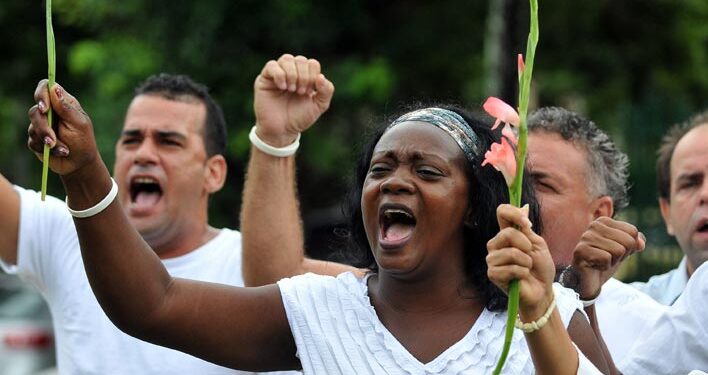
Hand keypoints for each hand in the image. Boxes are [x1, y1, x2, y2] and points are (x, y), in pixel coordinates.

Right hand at [27, 80, 98, 175]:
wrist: (80, 164)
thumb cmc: (84, 141)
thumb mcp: (79, 124)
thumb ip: (66, 108)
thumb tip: (54, 88)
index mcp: (62, 103)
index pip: (45, 88)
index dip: (41, 94)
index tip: (45, 108)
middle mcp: (50, 112)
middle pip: (35, 111)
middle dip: (44, 127)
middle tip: (53, 139)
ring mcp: (41, 125)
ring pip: (33, 128)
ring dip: (48, 141)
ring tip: (64, 150)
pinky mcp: (36, 139)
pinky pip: (33, 142)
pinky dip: (47, 149)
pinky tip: (60, 153)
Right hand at [253, 54, 334, 145]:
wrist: (281, 130)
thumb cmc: (299, 118)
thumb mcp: (319, 106)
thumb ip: (326, 91)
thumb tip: (321, 77)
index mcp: (305, 77)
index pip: (312, 63)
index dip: (312, 76)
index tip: (308, 93)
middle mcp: (292, 73)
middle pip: (300, 60)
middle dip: (303, 76)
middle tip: (300, 92)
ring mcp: (278, 74)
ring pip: (286, 59)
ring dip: (292, 74)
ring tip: (291, 89)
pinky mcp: (264, 79)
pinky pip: (271, 65)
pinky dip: (279, 74)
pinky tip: (282, 87)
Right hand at [487, 204, 555, 320]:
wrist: (542, 290)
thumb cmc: (540, 268)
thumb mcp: (537, 244)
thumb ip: (527, 228)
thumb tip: (525, 207)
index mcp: (506, 233)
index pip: (502, 212)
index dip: (513, 213)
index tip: (527, 224)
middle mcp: (496, 244)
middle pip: (507, 233)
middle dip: (525, 244)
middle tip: (530, 255)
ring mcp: (492, 259)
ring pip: (510, 253)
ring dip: (526, 262)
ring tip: (527, 269)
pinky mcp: (492, 274)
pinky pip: (511, 268)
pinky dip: (522, 273)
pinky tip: (521, 278)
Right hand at [572, 217, 644, 299]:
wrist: (587, 280)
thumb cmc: (605, 262)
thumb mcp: (624, 250)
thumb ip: (635, 242)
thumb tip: (641, 243)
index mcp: (604, 221)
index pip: (633, 232)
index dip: (628, 247)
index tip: (614, 252)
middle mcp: (594, 225)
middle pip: (628, 241)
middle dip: (622, 255)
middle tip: (607, 259)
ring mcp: (586, 237)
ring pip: (618, 250)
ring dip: (613, 262)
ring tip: (600, 262)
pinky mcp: (580, 251)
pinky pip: (606, 259)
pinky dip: (604, 267)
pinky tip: (594, 266)